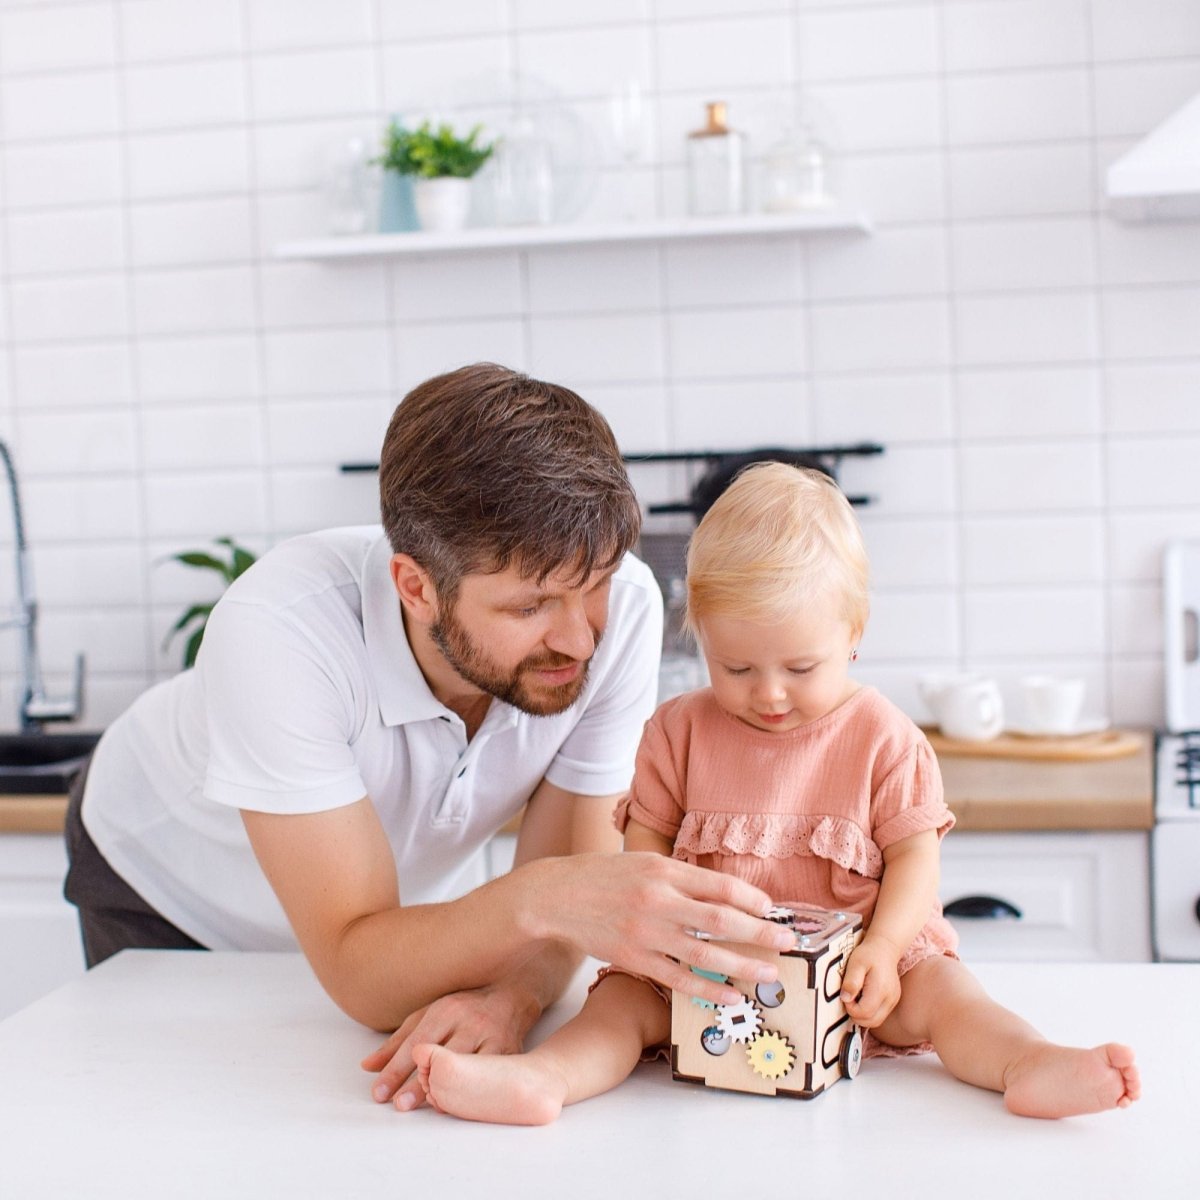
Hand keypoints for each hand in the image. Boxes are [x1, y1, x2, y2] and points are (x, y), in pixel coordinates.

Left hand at [361, 980, 538, 1111]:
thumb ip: (398, 1041)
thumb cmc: (464, 1007)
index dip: (396, 1070)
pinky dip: (472, 1091)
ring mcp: (491, 1037)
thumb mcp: (429, 1015)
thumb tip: (367, 1066)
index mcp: (445, 1011)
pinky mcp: (509, 1052)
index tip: (378, 1093)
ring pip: (465, 1067)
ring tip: (427, 1106)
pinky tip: (458, 1104)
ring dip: (446, 1089)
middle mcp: (468, 1022)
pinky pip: (488, 1075)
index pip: (415, 1043)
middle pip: (440, 1056)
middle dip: (418, 1083)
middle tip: (398, 1105)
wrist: (513, 994)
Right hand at [528, 852, 797, 1005]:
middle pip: (721, 920)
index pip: (721, 886)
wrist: (558, 896)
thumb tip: (726, 895)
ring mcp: (646, 933)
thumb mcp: (645, 863)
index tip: (772, 910)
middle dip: (761, 933)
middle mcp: (658, 901)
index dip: (752, 899)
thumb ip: (682, 877)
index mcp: (664, 871)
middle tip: (787, 941)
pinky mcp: (633, 959)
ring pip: (705, 955)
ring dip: (743, 966)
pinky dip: (708, 990)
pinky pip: (678, 979)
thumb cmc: (606, 877)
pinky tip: (730, 996)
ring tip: (769, 974)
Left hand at [839, 935, 902, 1029]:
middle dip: (856, 1015)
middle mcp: (890, 998)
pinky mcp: (893, 1001)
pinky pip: (879, 1015)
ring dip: (862, 1015)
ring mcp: (893, 1001)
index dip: (851, 1008)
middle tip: (849, 998)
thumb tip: (845, 999)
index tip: (845, 995)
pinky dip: (869, 1012)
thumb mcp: (856, 963)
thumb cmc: (869, 954)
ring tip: (856, 997)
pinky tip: (863, 998)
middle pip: (871, 1021)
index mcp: (881, 989)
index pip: (864, 1013)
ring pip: (876, 1021)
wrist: (885, 948)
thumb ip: (851, 981)